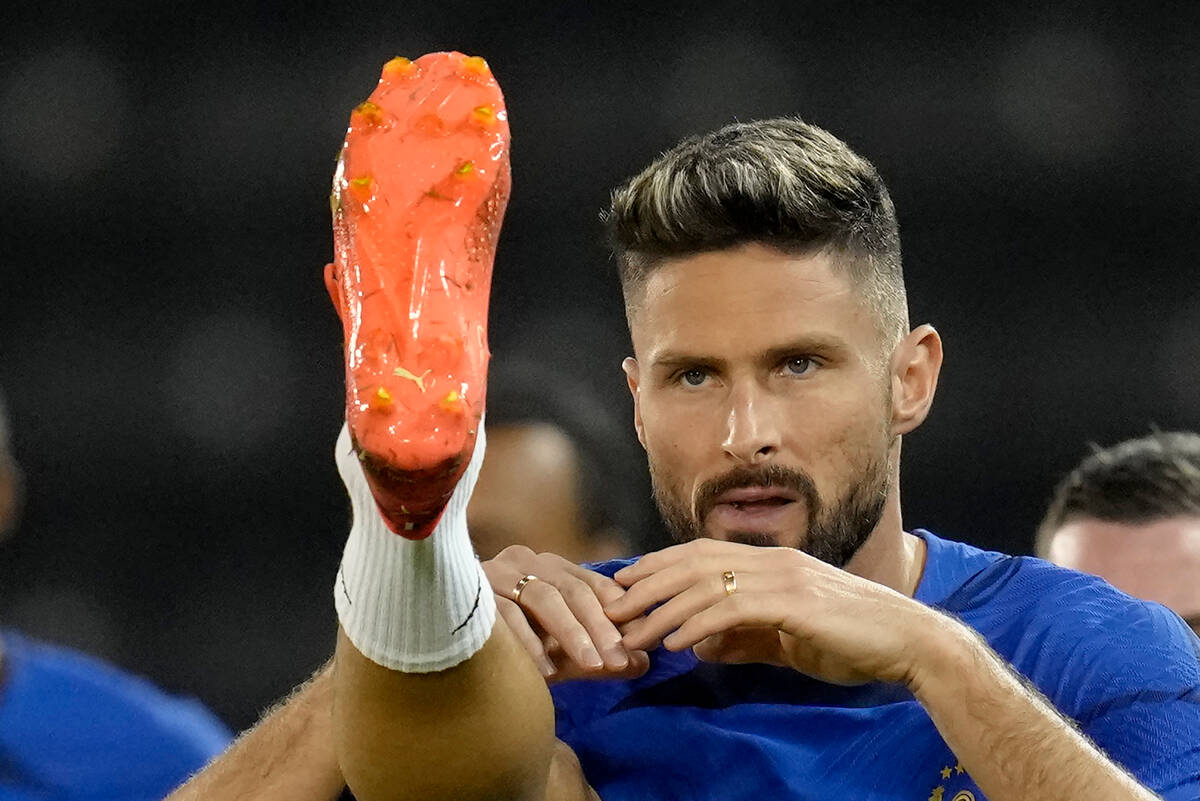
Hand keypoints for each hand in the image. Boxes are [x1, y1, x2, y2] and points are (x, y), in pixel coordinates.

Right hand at [483, 545, 649, 684]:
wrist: (455, 648)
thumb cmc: (515, 647)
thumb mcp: (562, 652)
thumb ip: (599, 655)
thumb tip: (644, 664)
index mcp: (550, 567)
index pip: (591, 583)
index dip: (616, 612)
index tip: (637, 642)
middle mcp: (526, 561)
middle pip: (573, 590)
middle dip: (600, 627)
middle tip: (619, 661)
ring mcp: (499, 572)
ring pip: (544, 597)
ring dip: (571, 633)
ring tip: (592, 665)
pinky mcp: (474, 591)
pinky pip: (506, 615)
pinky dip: (529, 644)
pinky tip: (545, 671)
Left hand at [605, 539, 945, 686]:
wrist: (908, 643)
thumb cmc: (850, 640)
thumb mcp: (787, 639)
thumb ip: (745, 639)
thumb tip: (702, 646)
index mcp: (770, 563)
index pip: (700, 554)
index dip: (658, 566)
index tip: (624, 586)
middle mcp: (772, 560)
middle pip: (693, 563)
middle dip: (647, 585)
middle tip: (610, 608)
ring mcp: (784, 577)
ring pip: (705, 585)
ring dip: (661, 610)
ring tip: (630, 633)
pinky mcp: (794, 602)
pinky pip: (733, 608)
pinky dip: (698, 623)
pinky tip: (675, 642)